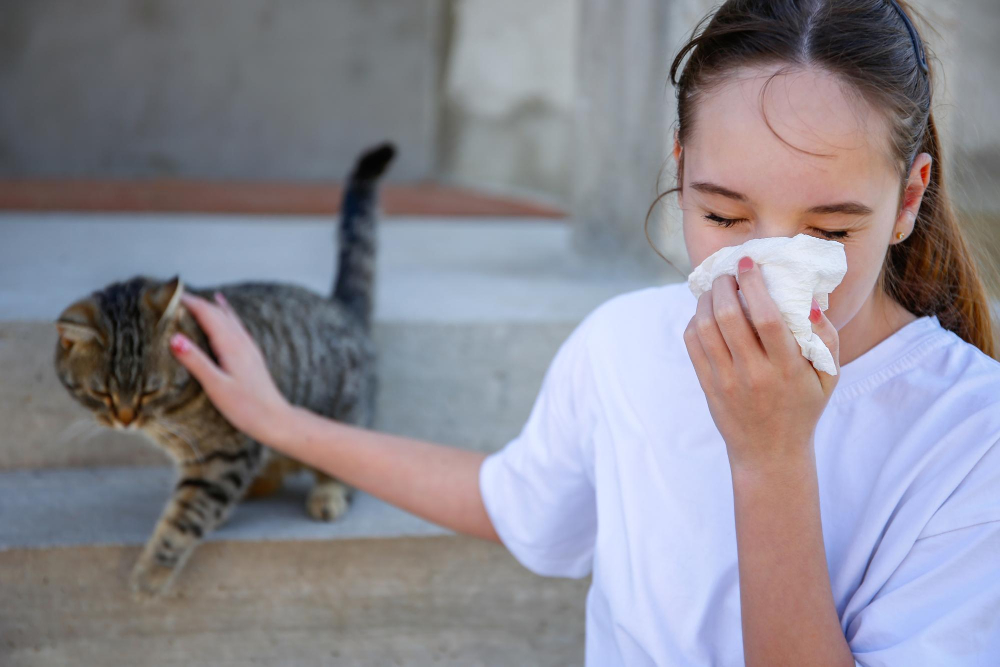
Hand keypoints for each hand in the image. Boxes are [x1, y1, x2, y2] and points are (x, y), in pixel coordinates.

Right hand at [169, 291, 290, 445]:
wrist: (275, 418)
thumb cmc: (245, 406)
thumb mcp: (216, 386)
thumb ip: (196, 361)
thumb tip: (174, 338)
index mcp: (231, 344)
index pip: (207, 313)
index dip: (188, 301)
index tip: (166, 295)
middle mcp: (241, 340)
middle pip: (216, 312)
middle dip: (195, 302)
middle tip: (172, 296)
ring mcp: (248, 345)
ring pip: (227, 316)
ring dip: (209, 306)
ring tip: (192, 298)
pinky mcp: (251, 353)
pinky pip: (235, 324)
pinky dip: (225, 313)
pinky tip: (225, 309)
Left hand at [683, 257, 838, 474]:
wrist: (769, 453)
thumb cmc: (802, 408)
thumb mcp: (828, 377)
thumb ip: (826, 338)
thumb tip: (811, 302)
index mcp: (786, 368)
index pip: (766, 318)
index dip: (753, 284)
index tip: (749, 263)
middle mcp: (753, 373)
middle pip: (729, 317)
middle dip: (724, 285)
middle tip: (728, 271)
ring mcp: (726, 380)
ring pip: (705, 327)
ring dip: (707, 299)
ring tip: (717, 287)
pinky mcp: (708, 385)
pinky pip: (693, 344)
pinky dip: (695, 320)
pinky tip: (706, 312)